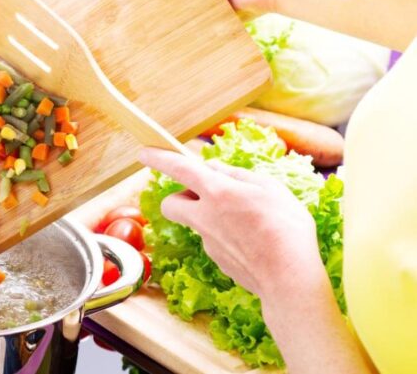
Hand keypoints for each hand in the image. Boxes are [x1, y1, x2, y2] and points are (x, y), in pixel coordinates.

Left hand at [137, 147, 325, 300]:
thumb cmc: (285, 228)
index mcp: (217, 192)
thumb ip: (237, 175)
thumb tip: (214, 169)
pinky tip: (252, 239)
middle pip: (170, 203)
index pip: (179, 168)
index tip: (144, 153)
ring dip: (208, 215)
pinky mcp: (216, 260)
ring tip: (244, 217)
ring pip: (195, 222)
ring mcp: (207, 241)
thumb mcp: (269, 188)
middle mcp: (204, 217)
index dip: (159, 158)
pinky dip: (226, 235)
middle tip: (206, 194)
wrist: (287, 278)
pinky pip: (214, 240)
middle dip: (180, 196)